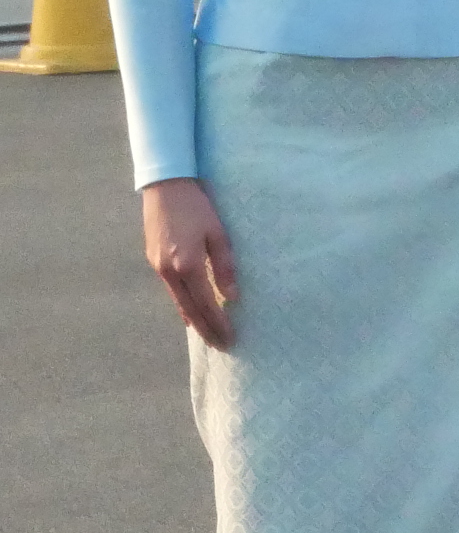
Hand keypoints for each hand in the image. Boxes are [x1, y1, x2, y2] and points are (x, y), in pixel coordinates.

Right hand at [142, 177, 237, 349]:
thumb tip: (231, 297)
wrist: (165, 187)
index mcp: (187, 265)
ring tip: (208, 334)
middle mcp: (168, 271)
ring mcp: (157, 267)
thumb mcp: (218, 233)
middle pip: (189, 309)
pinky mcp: (153, 260)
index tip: (230, 338)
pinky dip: (183, 304)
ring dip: (193, 319)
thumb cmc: (198, 206)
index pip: (206, 304)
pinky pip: (171, 290)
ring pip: (177, 301)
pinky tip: (191, 311)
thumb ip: (225, 266)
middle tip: (221, 346)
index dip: (218, 323)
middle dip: (205, 329)